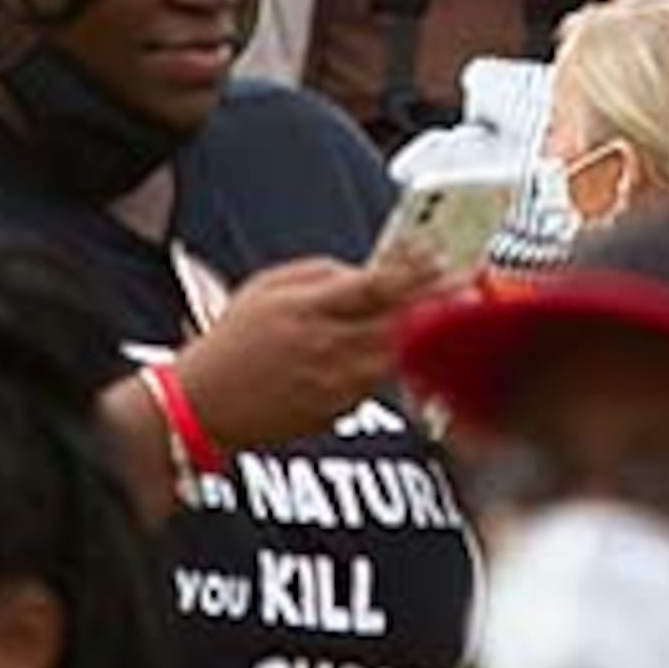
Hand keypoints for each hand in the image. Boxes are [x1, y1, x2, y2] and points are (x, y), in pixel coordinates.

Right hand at [176, 256, 420, 454]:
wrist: (206, 406)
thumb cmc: (235, 341)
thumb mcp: (267, 287)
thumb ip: (321, 272)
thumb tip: (367, 269)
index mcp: (309, 310)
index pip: (376, 286)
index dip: (414, 270)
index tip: (440, 255)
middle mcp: (328, 348)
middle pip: (399, 320)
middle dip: (436, 298)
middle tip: (462, 282)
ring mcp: (337, 384)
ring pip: (398, 354)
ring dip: (423, 332)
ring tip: (443, 310)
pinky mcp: (340, 411)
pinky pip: (379, 381)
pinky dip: (393, 361)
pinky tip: (398, 345)